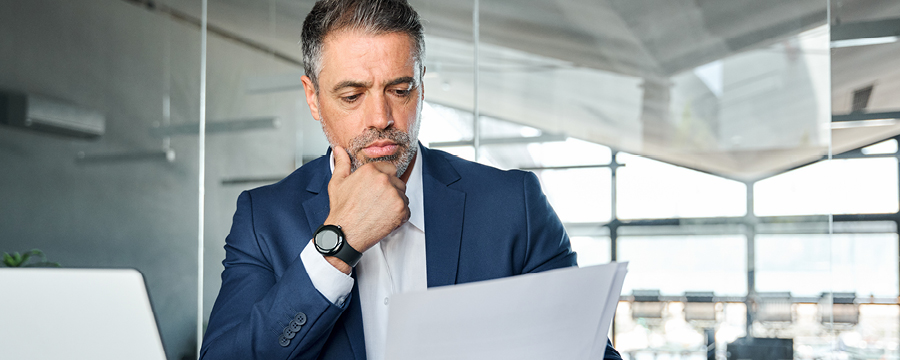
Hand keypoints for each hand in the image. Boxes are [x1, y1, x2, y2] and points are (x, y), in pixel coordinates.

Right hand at [322, 146, 409, 270]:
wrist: (344, 234)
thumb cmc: (342, 210)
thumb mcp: (337, 183)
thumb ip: (341, 163)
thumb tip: (339, 149)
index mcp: (370, 170)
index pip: (389, 168)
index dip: (383, 179)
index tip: (377, 189)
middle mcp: (384, 180)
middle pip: (397, 182)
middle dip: (390, 191)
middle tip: (376, 203)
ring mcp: (394, 195)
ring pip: (403, 195)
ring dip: (395, 203)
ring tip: (379, 211)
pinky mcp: (401, 210)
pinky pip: (407, 210)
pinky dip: (399, 216)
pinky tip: (385, 219)